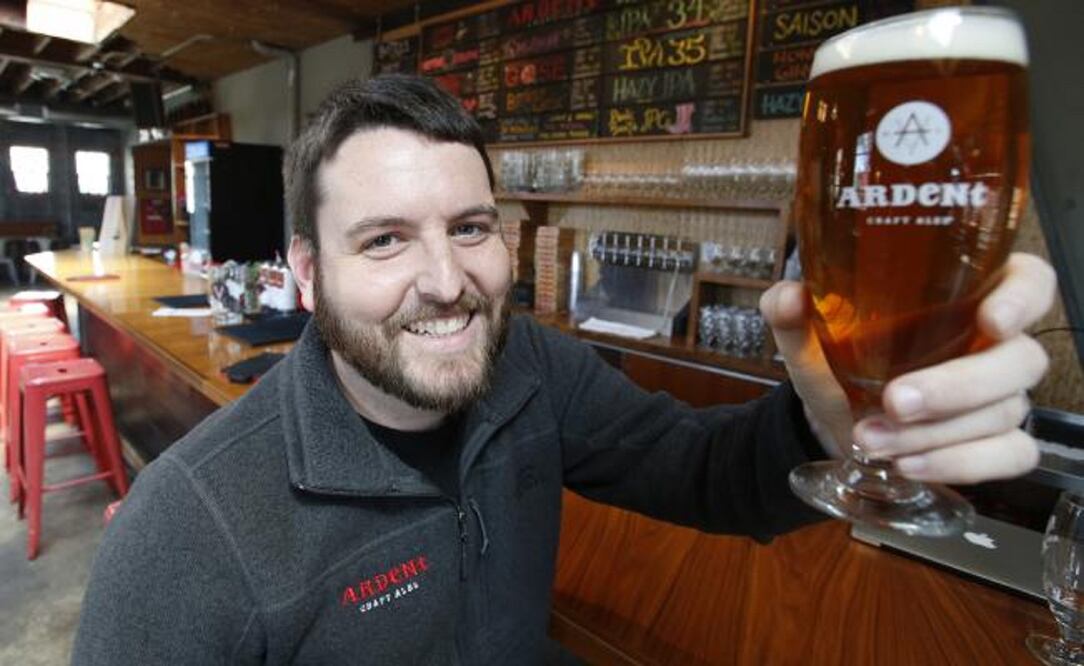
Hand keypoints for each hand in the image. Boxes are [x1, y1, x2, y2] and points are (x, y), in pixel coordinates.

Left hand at [760, 252, 1056, 483]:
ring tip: (872, 439)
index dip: (1023, 297)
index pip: (1029, 282)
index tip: (990, 320)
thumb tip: (789, 297)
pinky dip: (959, 464)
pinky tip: (909, 465)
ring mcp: (1004, 398)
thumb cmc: (840, 360)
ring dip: (936, 433)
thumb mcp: (810, 333)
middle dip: (956, 386)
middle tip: (894, 401)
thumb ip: (792, 308)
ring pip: (1003, 414)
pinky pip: (1009, 457)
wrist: (833, 416)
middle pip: (1019, 360)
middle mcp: (996, 345)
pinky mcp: (999, 444)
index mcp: (968, 297)